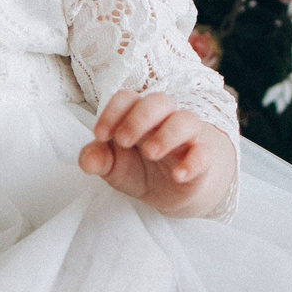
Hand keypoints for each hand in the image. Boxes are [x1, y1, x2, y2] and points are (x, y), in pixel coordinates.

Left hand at [78, 90, 233, 217]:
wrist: (168, 193)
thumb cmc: (137, 169)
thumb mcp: (111, 166)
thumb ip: (96, 159)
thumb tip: (87, 161)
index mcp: (137, 115)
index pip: (127, 98)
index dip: (113, 112)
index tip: (100, 135)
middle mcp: (163, 120)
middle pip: (159, 101)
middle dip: (140, 117)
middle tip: (123, 140)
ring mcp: (185, 138)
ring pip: (186, 120)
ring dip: (168, 134)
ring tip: (151, 153)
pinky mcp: (201, 159)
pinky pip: (204, 153)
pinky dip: (193, 162)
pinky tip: (178, 175)